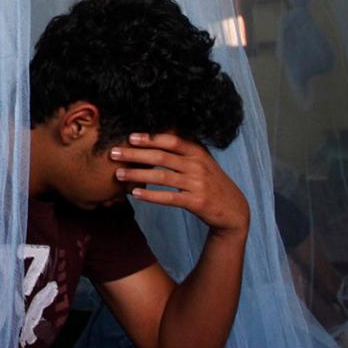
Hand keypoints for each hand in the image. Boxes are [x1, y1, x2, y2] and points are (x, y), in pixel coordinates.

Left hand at [113, 132, 249, 235]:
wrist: (234, 210)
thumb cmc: (211, 183)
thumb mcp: (202, 162)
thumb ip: (183, 152)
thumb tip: (155, 138)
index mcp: (198, 152)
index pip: (171, 141)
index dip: (150, 138)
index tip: (130, 137)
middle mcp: (198, 165)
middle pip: (162, 157)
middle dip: (135, 154)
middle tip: (114, 153)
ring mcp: (198, 184)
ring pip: (162, 177)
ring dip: (138, 174)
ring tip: (119, 174)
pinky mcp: (197, 202)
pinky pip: (169, 197)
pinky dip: (151, 195)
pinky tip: (136, 194)